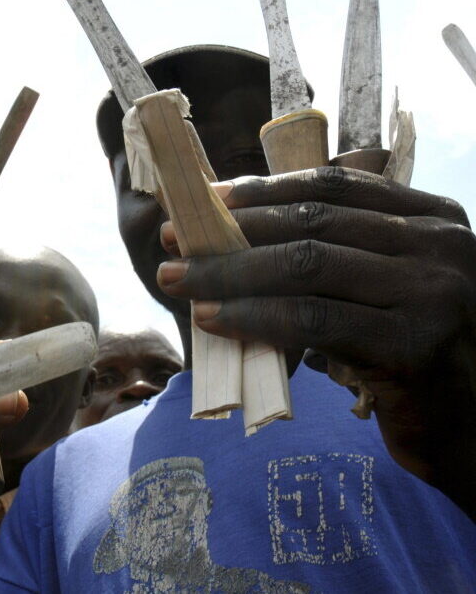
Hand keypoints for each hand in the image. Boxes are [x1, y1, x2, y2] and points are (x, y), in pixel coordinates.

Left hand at [156, 167, 475, 516]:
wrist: (474, 432)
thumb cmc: (415, 357)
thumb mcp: (386, 288)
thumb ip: (337, 253)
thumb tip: (235, 230)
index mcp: (432, 218)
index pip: (334, 186)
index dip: (263, 191)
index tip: (206, 200)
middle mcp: (439, 246)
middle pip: (312, 222)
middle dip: (233, 231)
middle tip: (174, 241)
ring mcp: (431, 294)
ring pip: (305, 266)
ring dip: (229, 273)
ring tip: (176, 280)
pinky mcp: (412, 346)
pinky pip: (313, 320)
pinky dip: (254, 317)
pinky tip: (212, 320)